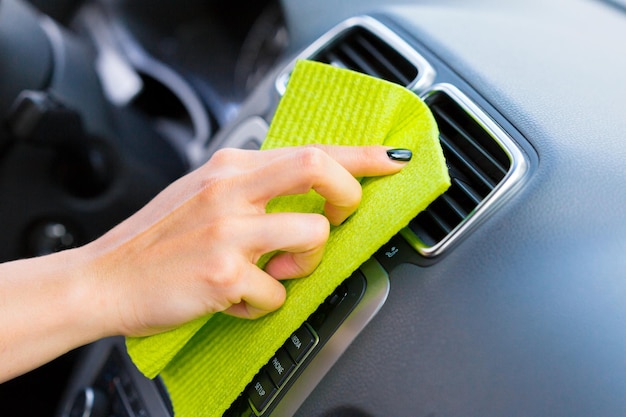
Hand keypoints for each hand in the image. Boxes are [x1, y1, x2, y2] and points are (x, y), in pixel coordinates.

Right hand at [81, 145, 409, 336]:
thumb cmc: (157, 239)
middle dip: (348, 194)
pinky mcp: (221, 274)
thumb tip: (305, 195)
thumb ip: (253, 187)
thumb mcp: (203, 193)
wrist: (104, 277)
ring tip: (275, 272)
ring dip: (306, 263)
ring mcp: (227, 231)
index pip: (310, 148)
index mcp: (230, 168)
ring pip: (311, 238)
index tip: (391, 160)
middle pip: (317, 168)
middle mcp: (230, 190)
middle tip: (342, 216)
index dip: (361, 155)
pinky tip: (238, 297)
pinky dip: (266, 301)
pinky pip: (276, 292)